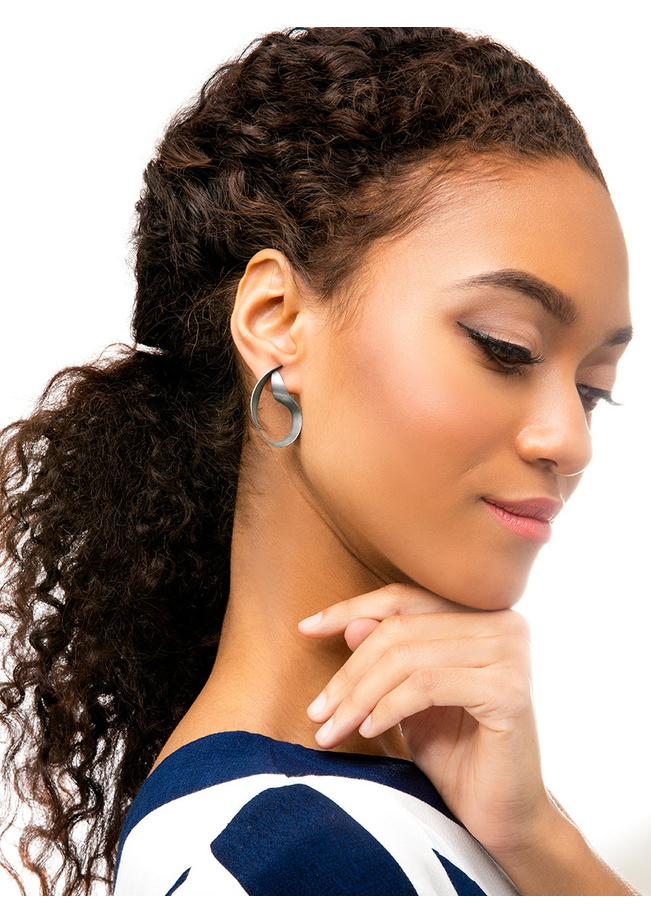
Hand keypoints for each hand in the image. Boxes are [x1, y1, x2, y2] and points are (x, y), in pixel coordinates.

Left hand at [298, 582, 551, 858]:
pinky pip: (425, 687)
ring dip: (359, 696)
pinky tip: (367, 731)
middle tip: (316, 711)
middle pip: (400, 629)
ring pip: (407, 657)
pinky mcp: (509, 690)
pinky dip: (387, 708)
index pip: (404, 598)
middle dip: (349, 672)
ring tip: (332, 729)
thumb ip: (387, 657)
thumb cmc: (457, 754)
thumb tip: (351, 623)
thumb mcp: (408, 699)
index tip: (305, 629)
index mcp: (482, 613)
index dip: (351, 610)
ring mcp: (510, 653)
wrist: (504, 816)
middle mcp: (504, 623)